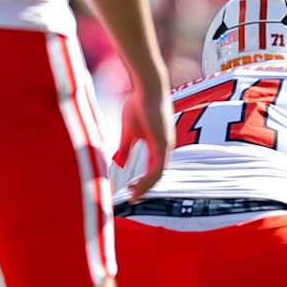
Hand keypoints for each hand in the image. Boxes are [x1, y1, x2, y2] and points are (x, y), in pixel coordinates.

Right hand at [117, 82, 172, 201]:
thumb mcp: (129, 132)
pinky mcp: (163, 143)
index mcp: (158, 144)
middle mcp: (165, 146)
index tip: (131, 190)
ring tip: (134, 195)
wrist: (147, 88)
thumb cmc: (139, 104)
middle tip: (132, 198)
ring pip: (158, 174)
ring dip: (146, 186)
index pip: (153, 168)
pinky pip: (158, 167)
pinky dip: (148, 179)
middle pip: (157, 174)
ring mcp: (166, 145)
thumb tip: (120, 164)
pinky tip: (138, 185)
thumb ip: (126, 148)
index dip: (143, 181)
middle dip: (145, 188)